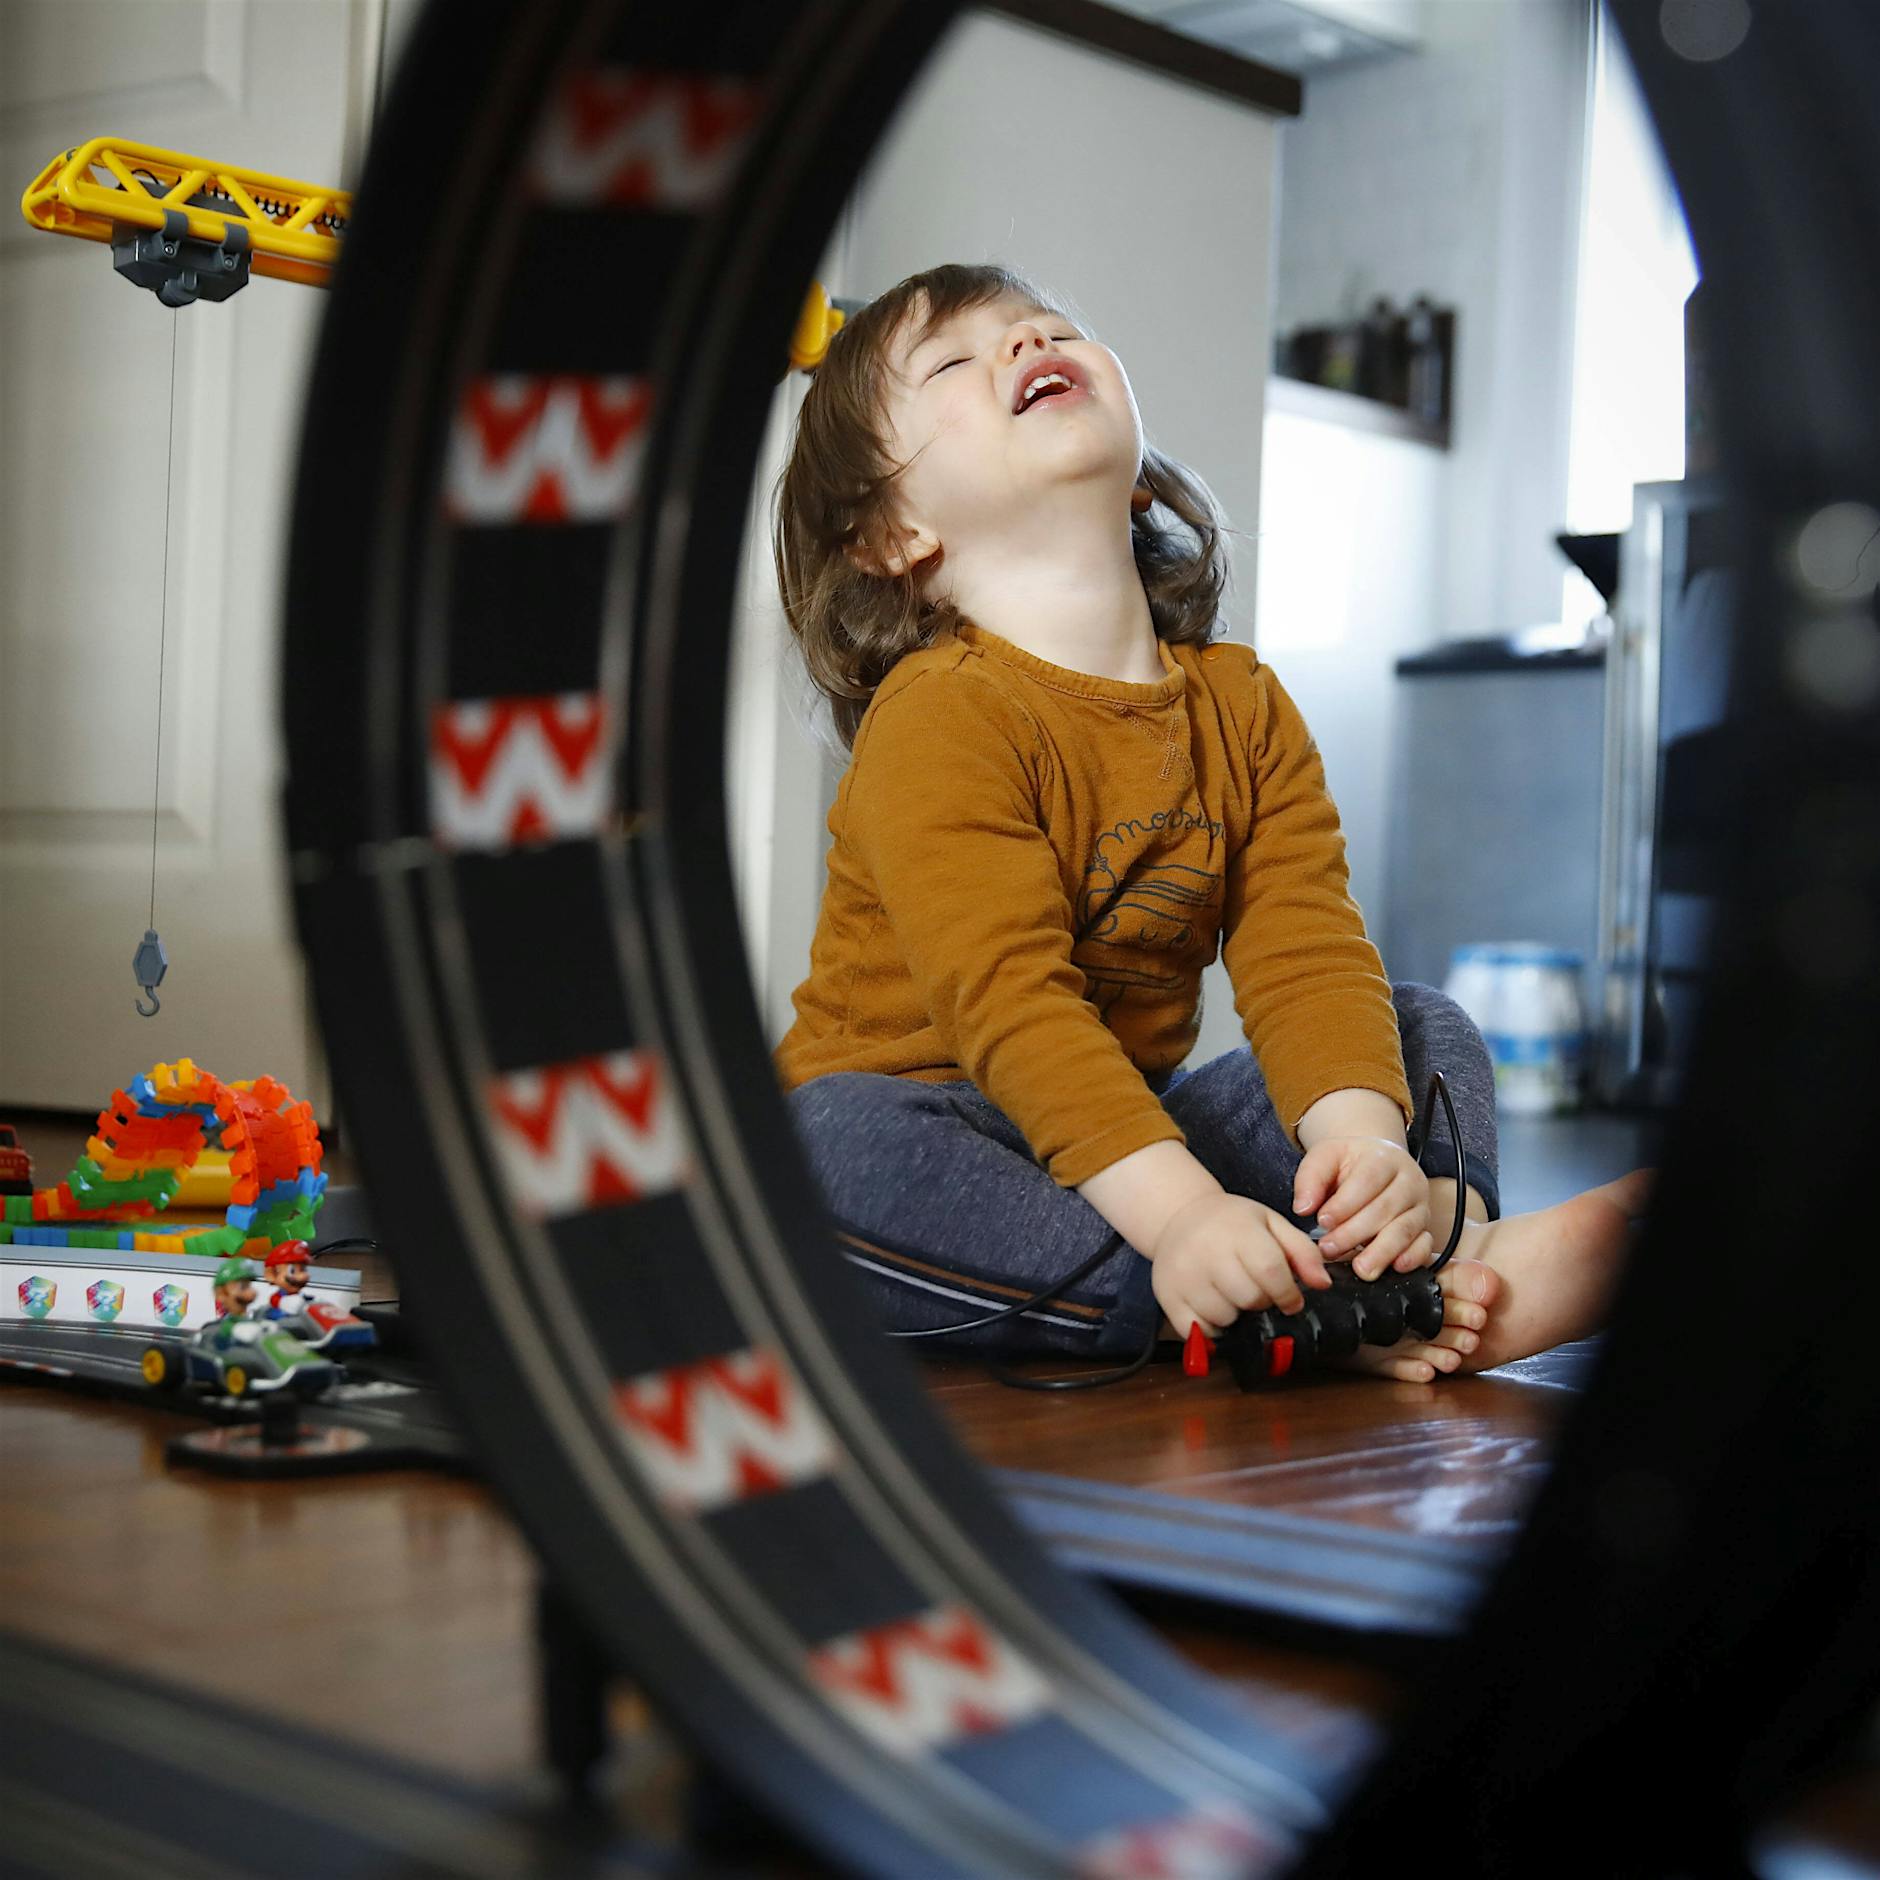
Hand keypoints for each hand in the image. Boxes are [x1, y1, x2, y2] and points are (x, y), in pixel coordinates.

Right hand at [1147, 1191, 1331, 1341]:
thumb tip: (1322, 1284)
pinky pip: (1197, 1332)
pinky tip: (1214, 1306)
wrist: (1178, 1215)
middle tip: (1257, 1290)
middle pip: (1249, 1298)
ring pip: (1225, 1318)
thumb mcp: (1271, 1222)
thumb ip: (1302, 1251)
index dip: (1288, 1293)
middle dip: (1262, 1302)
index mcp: (1237, 1230)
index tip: (1291, 1300)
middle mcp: (1206, 1251)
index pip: (1271, 1271)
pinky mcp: (1167, 1296)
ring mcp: (1183, 1276)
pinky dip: (1212, 1328)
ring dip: (1236, 1314)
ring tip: (1232, 1293)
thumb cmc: (1230, 1222)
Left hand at [1292, 1136, 1433, 1279]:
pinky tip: (1396, 1267)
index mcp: (1384, 1157)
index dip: (1344, 1204)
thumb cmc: (1349, 1163)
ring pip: (1405, 1230)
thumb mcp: (1325, 1157)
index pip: (1367, 1180)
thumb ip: (1311, 1178)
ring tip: (1360, 1268)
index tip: (1322, 1220)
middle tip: (1329, 1249)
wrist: (1377, 1163)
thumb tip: (1302, 1208)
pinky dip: (1414, 1258)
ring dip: (1381, 1252)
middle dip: (1354, 1233)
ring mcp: (1420, 1205)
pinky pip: (1425, 1244)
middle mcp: (1409, 1180)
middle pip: (1385, 1209)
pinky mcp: (1425, 1227)